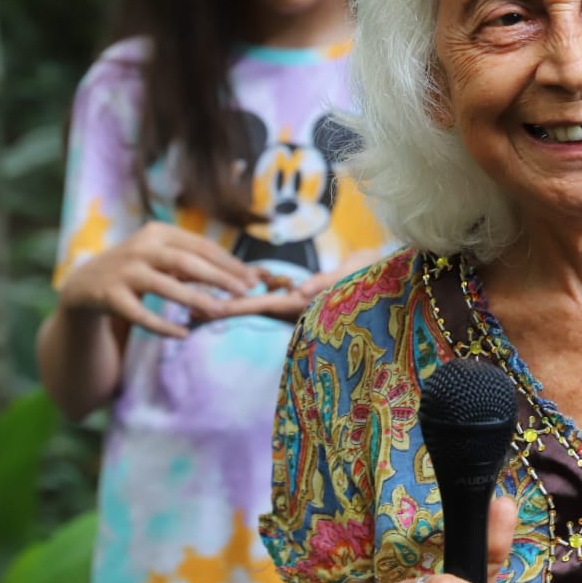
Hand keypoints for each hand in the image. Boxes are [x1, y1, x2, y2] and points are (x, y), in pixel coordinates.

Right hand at [57, 222, 255, 337]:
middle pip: (186, 261)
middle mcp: (140, 248)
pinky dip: (162, 325)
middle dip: (219, 277)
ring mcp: (124, 271)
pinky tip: (182, 334)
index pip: (200, 246)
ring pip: (164, 285)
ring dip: (195, 299)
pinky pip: (140, 314)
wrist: (85, 283)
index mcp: (158, 232)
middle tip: (244, 292)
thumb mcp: (164, 258)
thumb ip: (195, 263)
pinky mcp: (110, 296)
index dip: (228, 263)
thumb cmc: (138, 269)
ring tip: (220, 311)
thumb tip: (242, 275)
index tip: (251, 278)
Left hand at [210, 250, 388, 323]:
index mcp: (304, 303)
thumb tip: (298, 292)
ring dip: (234, 305)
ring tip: (201, 305)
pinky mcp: (304, 299)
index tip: (204, 309)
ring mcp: (300, 305)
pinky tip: (238, 292)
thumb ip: (326, 282)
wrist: (393, 276)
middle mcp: (298, 307)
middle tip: (188, 311)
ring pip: (260, 306)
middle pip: (252, 308)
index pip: (260, 305)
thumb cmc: (375, 272)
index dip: (232, 306)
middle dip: (223, 310)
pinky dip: (252, 297)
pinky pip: (272, 300)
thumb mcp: (353, 274)